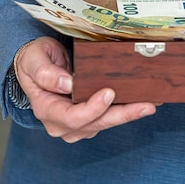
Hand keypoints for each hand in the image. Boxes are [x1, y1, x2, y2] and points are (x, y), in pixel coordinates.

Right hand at [14, 36, 157, 142]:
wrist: (36, 65)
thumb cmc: (34, 60)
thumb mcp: (34, 59)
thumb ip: (46, 72)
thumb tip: (67, 84)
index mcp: (46, 109)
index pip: (72, 117)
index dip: (92, 108)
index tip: (109, 92)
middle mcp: (62, 123)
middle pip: (95, 124)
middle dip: (122, 115)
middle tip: (146, 105)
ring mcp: (77, 124)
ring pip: (106, 123)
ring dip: (129, 114)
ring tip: (151, 104)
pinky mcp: (90, 120)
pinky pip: (109, 117)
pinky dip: (126, 110)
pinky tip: (143, 102)